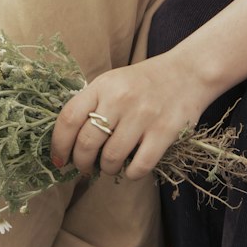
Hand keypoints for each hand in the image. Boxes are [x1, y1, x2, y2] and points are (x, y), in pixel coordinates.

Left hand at [51, 52, 215, 182]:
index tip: (59, 160)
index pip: (69, 119)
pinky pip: (139, 166)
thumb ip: (91, 104)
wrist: (188, 72)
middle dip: (81, 163)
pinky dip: (131, 174)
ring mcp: (143, 115)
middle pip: (87, 143)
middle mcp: (120, 98)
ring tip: (111, 165)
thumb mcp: (113, 82)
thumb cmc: (144, 81)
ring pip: (111, 158)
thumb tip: (68, 143)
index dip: (58, 145)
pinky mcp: (165, 132)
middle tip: (85, 168)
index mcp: (103, 85)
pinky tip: (132, 168)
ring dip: (107, 169)